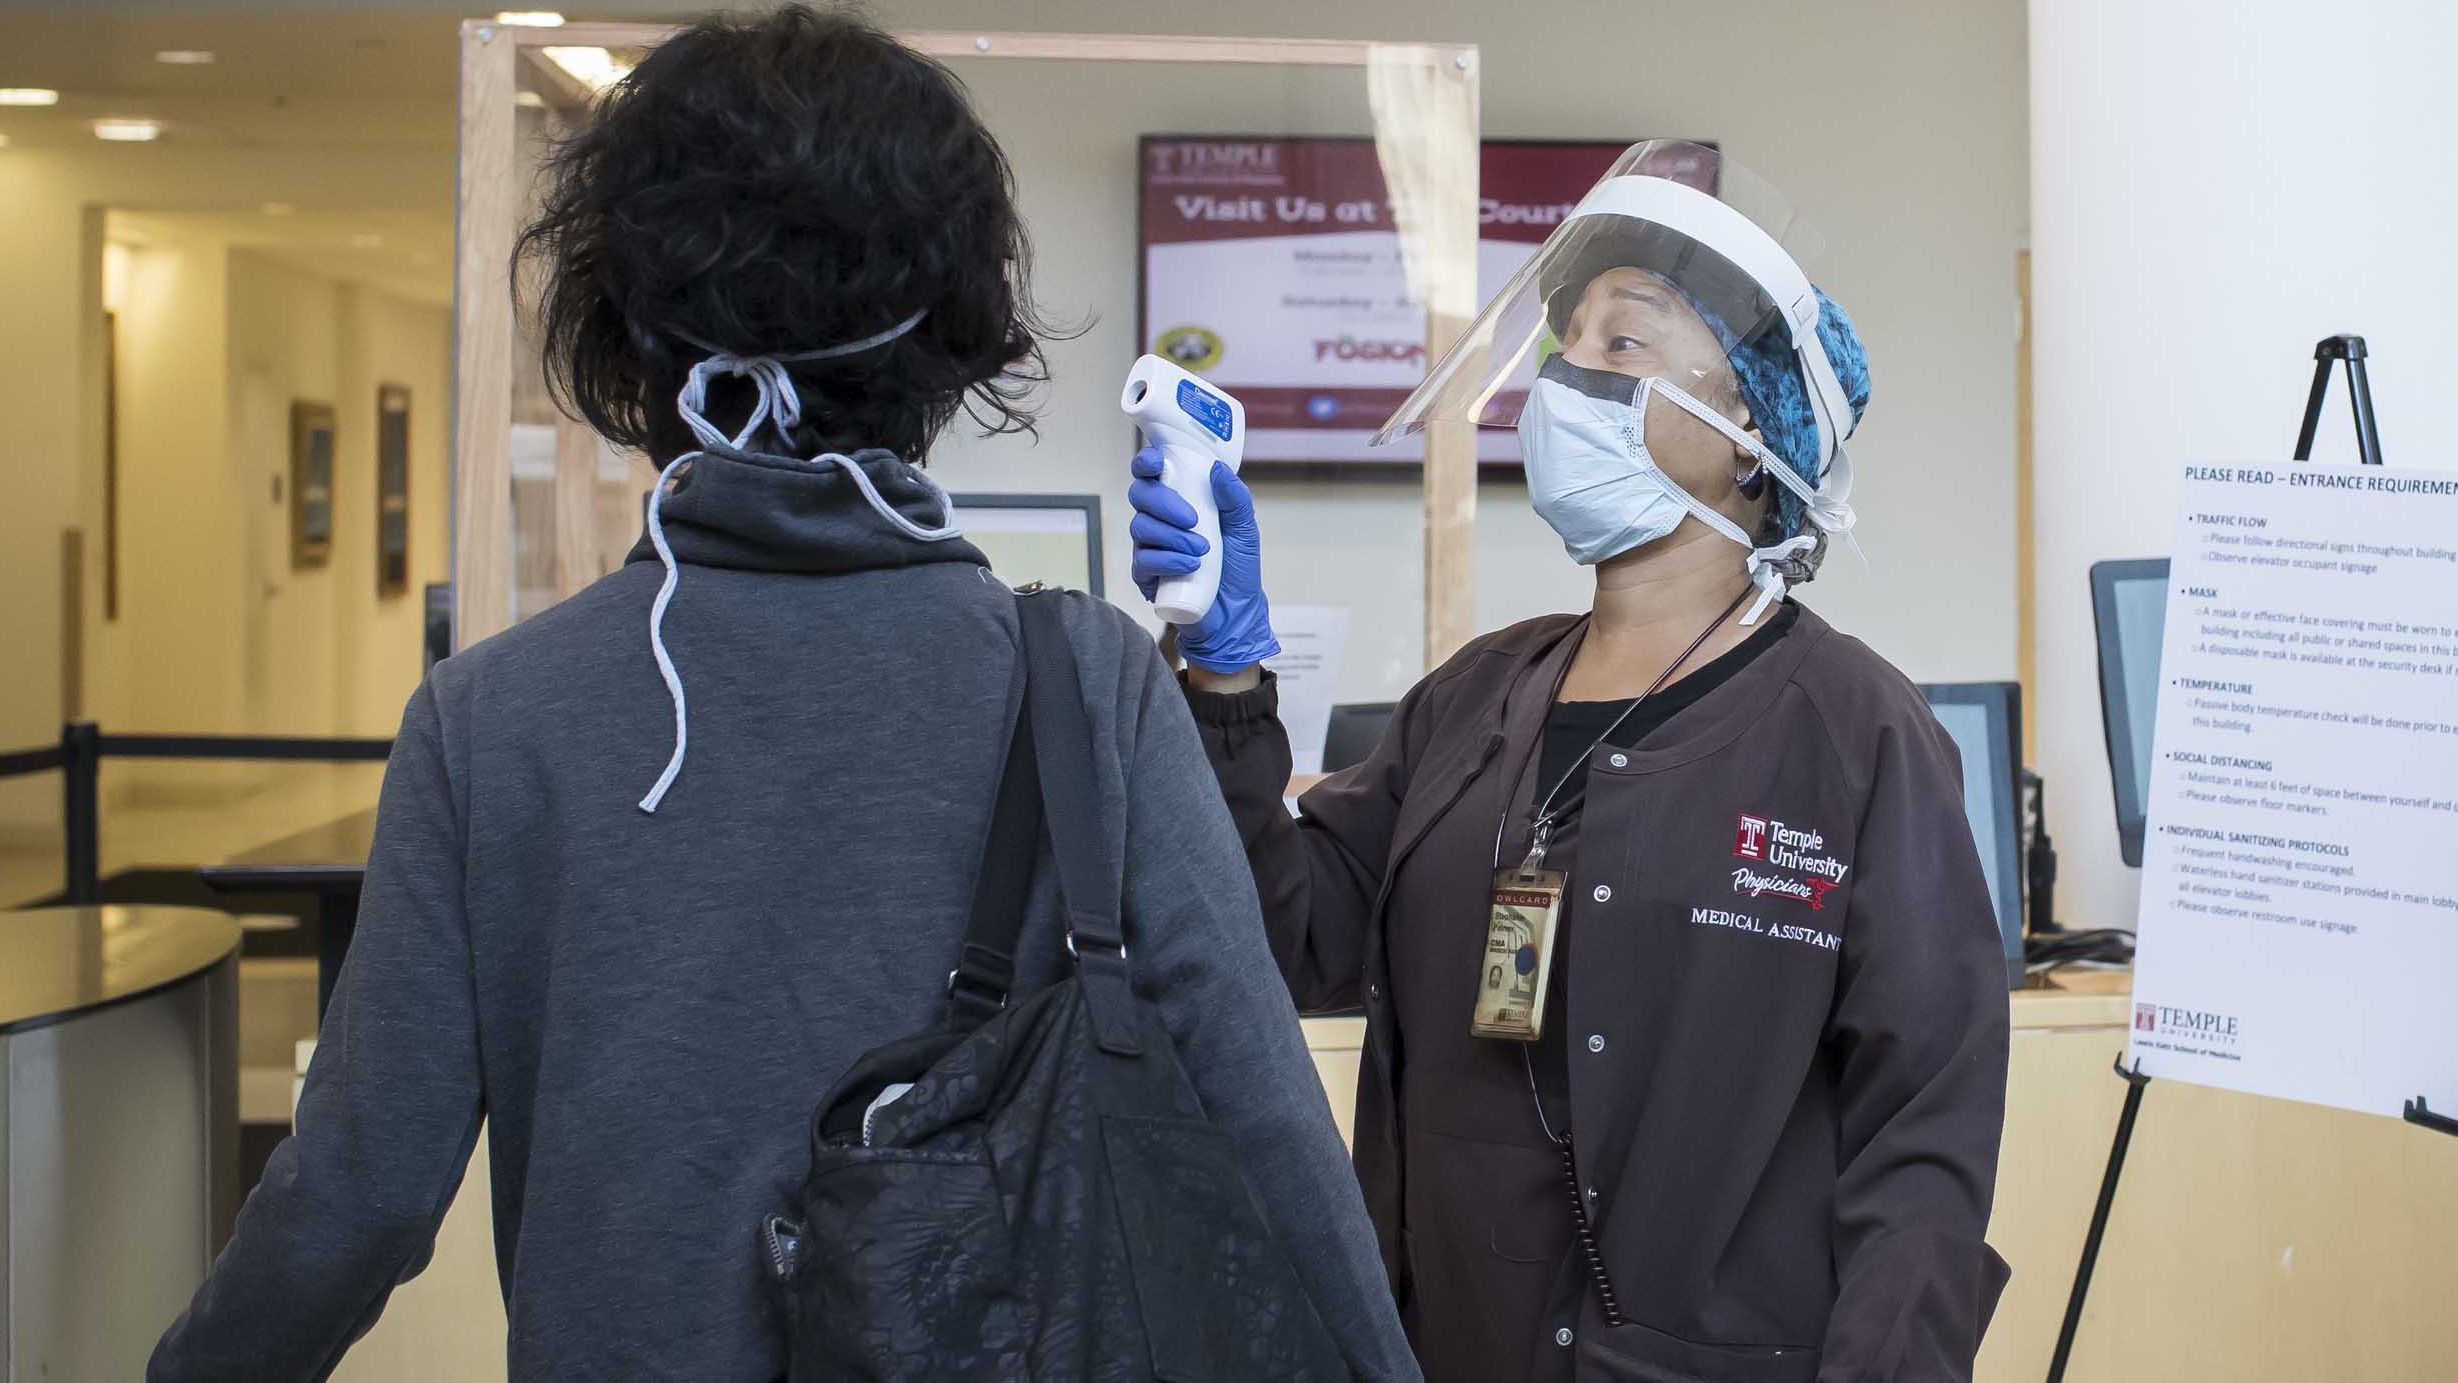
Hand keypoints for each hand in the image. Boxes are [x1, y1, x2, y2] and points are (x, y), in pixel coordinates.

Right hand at [1128, 448, 1278, 672]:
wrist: (1236, 614)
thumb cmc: (1237, 569)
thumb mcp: (1244, 530)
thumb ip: (1235, 499)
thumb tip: (1217, 469)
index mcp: (1180, 501)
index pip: (1153, 474)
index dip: (1148, 463)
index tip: (1157, 463)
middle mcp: (1159, 520)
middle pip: (1141, 496)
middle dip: (1165, 503)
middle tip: (1193, 519)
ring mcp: (1150, 547)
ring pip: (1140, 527)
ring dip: (1172, 536)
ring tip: (1202, 550)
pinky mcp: (1146, 576)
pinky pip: (1143, 561)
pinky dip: (1167, 560)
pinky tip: (1189, 566)